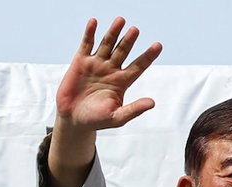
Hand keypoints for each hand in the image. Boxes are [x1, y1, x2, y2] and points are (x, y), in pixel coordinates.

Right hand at [47, 17, 161, 186]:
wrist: (73, 119)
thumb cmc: (96, 120)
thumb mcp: (116, 117)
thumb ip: (133, 110)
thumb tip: (152, 103)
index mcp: (122, 81)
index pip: (139, 66)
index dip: (148, 56)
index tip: (158, 45)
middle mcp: (111, 69)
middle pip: (123, 51)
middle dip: (129, 41)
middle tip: (136, 30)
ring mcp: (96, 64)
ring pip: (107, 44)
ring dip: (113, 33)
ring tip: (120, 21)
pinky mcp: (80, 61)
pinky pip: (87, 44)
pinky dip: (90, 33)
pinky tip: (94, 22)